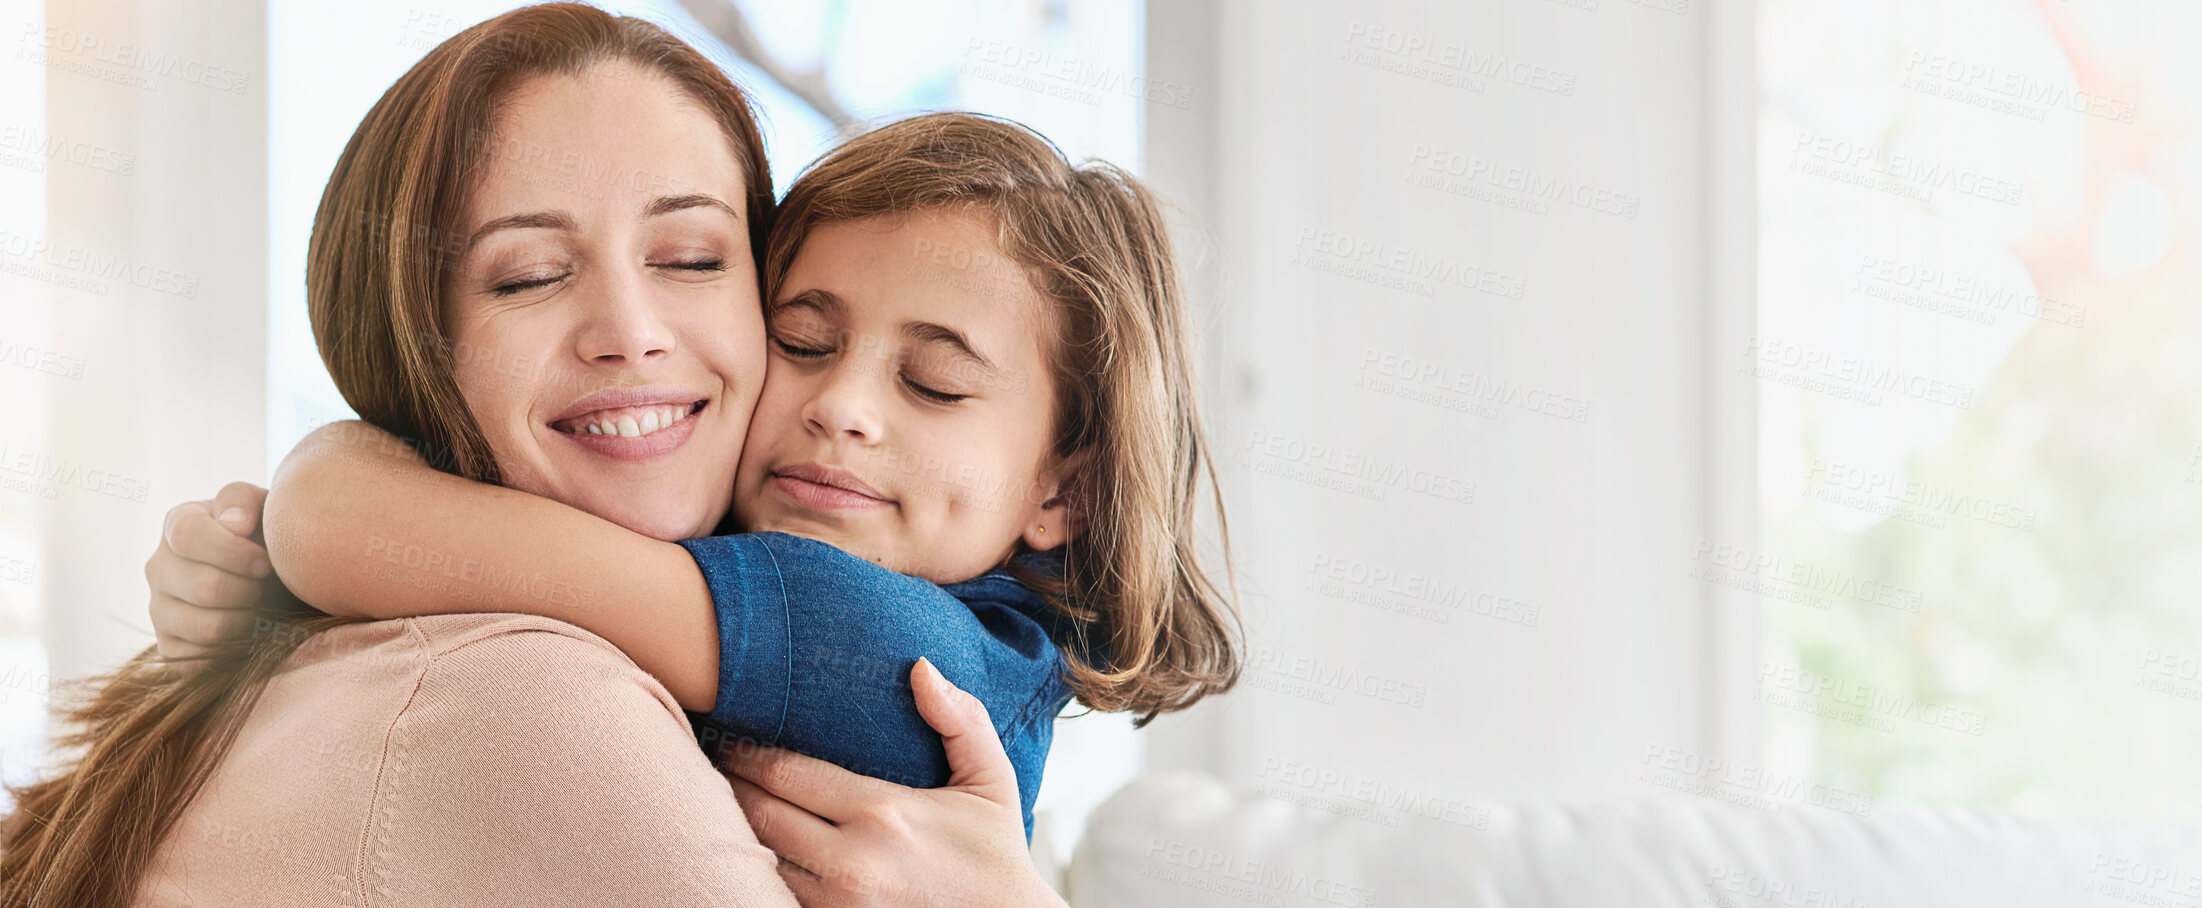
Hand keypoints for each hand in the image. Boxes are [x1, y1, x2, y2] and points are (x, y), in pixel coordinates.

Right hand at [145, 482, 278, 668]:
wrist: (276, 578)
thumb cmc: (267, 537)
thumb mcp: (262, 507)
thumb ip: (243, 501)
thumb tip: (235, 523)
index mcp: (177, 526)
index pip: (189, 535)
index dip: (234, 552)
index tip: (266, 562)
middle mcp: (159, 568)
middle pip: (205, 587)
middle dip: (250, 589)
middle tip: (266, 586)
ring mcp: (159, 609)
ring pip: (207, 627)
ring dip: (248, 620)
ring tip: (259, 606)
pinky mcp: (170, 646)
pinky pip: (202, 659)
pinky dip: (235, 649)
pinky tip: (248, 630)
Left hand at [722, 658, 1067, 907]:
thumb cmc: (995, 854)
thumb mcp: (990, 780)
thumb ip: (961, 719)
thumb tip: (921, 667)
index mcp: (883, 812)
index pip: (787, 772)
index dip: (747, 750)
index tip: (729, 733)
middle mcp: (851, 861)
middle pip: (758, 815)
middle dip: (728, 785)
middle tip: (712, 760)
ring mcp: (838, 904)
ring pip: (759, 860)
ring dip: (737, 829)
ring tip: (721, 800)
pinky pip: (776, 896)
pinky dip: (758, 871)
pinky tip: (750, 849)